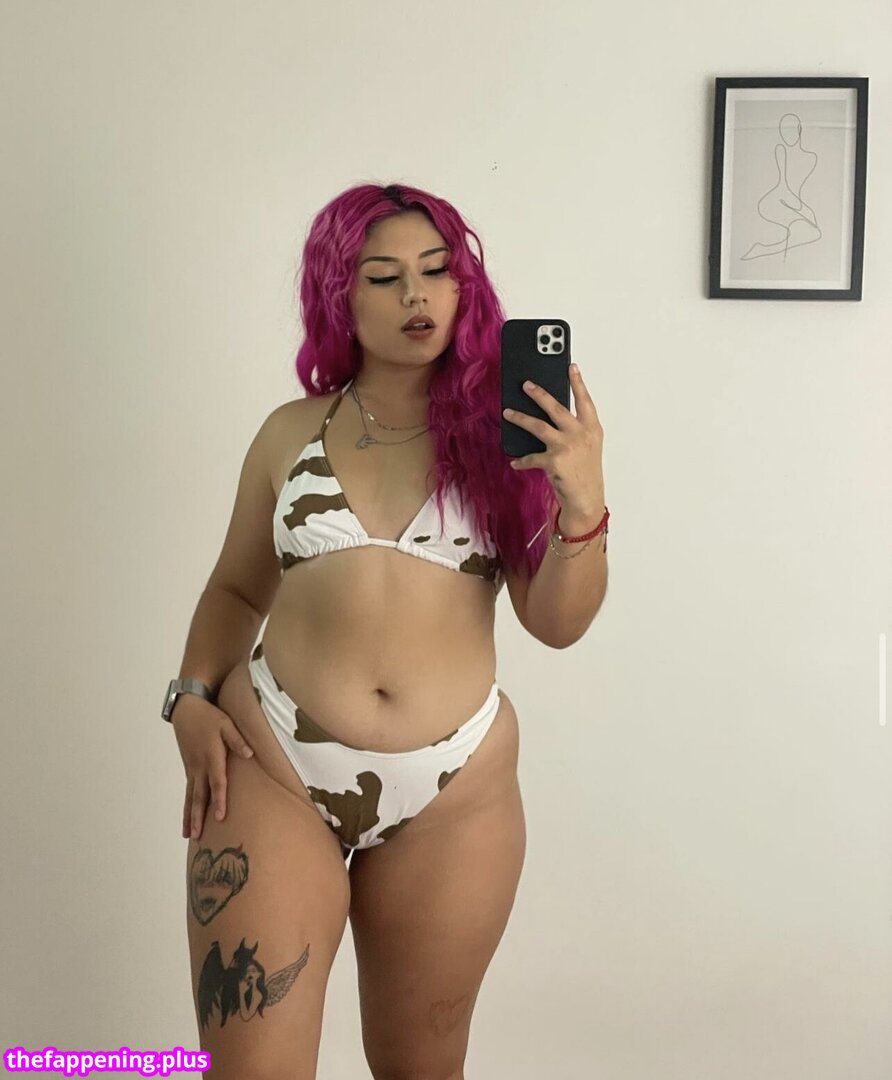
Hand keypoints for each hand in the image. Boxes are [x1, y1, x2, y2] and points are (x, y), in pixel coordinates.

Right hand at [172, 680, 253, 840]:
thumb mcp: (226, 724)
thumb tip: (250, 754)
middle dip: (197, 817)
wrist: (186, 711)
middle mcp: (199, 766)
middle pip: (199, 796)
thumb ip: (237, 740)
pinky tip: (188, 818)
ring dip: (189, 816)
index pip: (217, 783)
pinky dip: (187, 806)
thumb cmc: (210, 717)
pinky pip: (188, 791)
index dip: (219, 800)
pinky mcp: (189, 768)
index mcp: (212, 757)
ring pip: (190, 797)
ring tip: (188, 834)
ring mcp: (192, 768)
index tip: (220, 816)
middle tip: (196, 836)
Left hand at [503, 364, 604, 516]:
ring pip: (537, 426)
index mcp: (592, 428)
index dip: (578, 383)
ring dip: (520, 418)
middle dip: (538, 393)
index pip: (585, 401)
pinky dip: (521, 460)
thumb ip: (574, 429)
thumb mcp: (587, 446)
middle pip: (556, 407)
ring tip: (507, 413)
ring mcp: (566, 447)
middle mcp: (580, 434)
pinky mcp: (553, 461)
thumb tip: (548, 414)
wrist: (586, 498)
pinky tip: (515, 461)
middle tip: (526, 384)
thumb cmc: (585, 471)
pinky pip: (531, 457)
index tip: (571, 366)